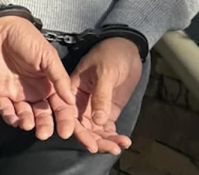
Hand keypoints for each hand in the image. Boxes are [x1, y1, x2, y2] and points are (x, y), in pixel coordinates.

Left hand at [0, 16, 76, 139]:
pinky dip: (10, 117)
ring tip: (29, 125)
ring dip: (28, 123)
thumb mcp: (48, 56)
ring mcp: (18, 92)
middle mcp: (36, 92)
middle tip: (45, 134)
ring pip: (26, 115)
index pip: (61, 107)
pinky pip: (6, 109)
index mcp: (50, 84)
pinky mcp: (1, 91)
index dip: (65, 120)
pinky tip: (15, 120)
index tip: (66, 131)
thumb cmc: (27, 38)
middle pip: (44, 115)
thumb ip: (59, 78)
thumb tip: (71, 100)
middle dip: (46, 126)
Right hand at [69, 37, 141, 154]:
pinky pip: (108, 128)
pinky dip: (115, 136)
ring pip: (96, 130)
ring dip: (107, 141)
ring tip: (120, 145)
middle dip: (95, 140)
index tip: (91, 144)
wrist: (127, 49)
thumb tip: (99, 121)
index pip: (71, 115)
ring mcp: (95, 107)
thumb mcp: (105, 73)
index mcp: (72, 90)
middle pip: (83, 127)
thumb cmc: (111, 54)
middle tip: (110, 148)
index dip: (79, 132)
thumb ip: (101, 96)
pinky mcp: (108, 110)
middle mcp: (81, 102)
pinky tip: (125, 141)